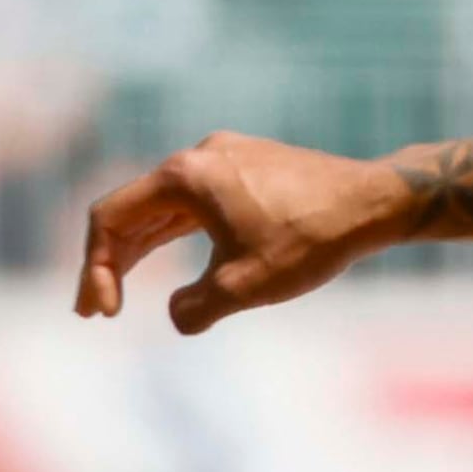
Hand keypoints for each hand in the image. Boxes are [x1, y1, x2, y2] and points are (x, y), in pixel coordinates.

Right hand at [74, 132, 415, 333]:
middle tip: (93, 311)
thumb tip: (177, 315)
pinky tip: (171, 262)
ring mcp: (227, 158)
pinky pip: (196, 205)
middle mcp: (199, 156)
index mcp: (185, 175)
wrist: (379, 202)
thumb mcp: (244, 286)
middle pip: (133, 211)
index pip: (111, 219)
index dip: (96, 270)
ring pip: (165, 208)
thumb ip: (194, 307)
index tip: (105, 314)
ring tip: (120, 294)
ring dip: (142, 250)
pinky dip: (177, 235)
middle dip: (111, 264)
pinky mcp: (251, 167)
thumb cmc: (312, 239)